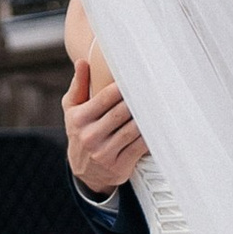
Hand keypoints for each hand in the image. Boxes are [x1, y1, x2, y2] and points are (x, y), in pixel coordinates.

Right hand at [63, 55, 146, 195]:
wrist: (84, 171)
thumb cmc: (80, 132)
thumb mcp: (72, 109)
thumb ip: (78, 85)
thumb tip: (83, 62)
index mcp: (79, 119)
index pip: (105, 98)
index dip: (124, 87)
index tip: (138, 76)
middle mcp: (90, 136)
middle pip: (121, 112)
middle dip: (138, 100)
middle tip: (155, 88)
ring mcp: (104, 153)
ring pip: (132, 129)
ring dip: (147, 117)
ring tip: (160, 104)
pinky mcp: (118, 166)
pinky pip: (139, 146)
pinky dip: (149, 135)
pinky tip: (158, 125)